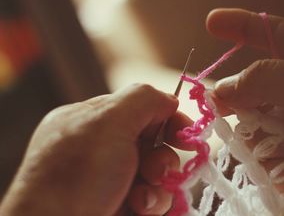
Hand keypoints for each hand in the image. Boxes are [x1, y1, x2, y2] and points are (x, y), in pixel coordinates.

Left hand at [0, 84, 192, 215]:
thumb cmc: (76, 175)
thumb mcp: (108, 122)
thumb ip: (143, 99)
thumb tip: (170, 99)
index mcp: (93, 121)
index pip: (142, 109)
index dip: (169, 118)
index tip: (188, 134)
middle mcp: (102, 149)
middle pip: (154, 145)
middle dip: (163, 159)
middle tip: (156, 172)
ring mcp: (110, 181)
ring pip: (157, 176)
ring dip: (160, 188)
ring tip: (142, 201)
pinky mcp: (120, 205)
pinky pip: (153, 199)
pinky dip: (155, 206)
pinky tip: (140, 210)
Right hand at [207, 8, 283, 214]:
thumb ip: (267, 77)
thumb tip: (224, 87)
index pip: (279, 32)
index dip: (245, 25)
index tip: (212, 22)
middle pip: (263, 80)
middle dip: (238, 93)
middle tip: (216, 103)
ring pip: (262, 118)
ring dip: (253, 132)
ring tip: (262, 146)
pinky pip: (274, 152)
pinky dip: (271, 160)